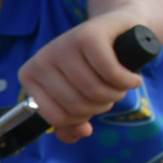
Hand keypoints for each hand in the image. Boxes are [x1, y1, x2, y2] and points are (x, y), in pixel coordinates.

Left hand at [18, 13, 146, 143]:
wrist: (117, 30)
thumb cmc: (92, 67)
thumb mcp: (77, 96)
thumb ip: (71, 122)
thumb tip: (80, 133)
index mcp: (30, 76)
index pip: (56, 117)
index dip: (80, 119)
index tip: (90, 105)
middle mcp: (42, 59)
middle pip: (77, 106)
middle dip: (101, 106)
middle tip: (110, 92)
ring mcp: (64, 45)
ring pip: (94, 91)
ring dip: (116, 94)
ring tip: (120, 84)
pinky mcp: (89, 35)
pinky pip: (110, 72)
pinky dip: (127, 81)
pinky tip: (132, 78)